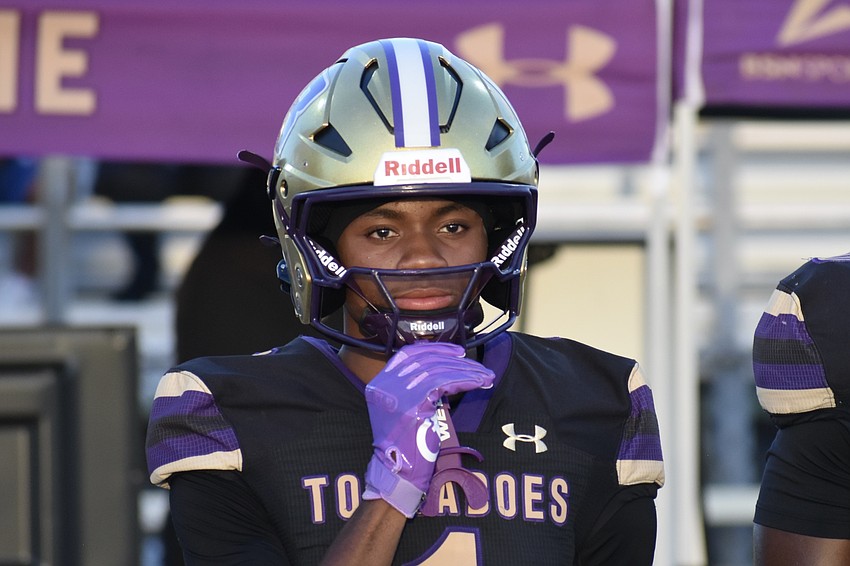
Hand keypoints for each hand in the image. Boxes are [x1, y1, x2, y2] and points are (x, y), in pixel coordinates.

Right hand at [362, 342, 494, 517]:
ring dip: (466, 371)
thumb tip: (445, 367)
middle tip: (477, 366)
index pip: (408, 354)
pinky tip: (478, 383)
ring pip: (437, 371)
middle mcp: (385, 386)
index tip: (456, 351)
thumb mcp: (403, 409)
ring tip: (484, 376)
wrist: (396, 474)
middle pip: (425, 361)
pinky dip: (465, 380)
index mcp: (379, 384)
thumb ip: (414, 387)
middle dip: (455, 360)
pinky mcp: (413, 407)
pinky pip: (444, 384)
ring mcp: (397, 395)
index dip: (434, 349)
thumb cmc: (406, 445)